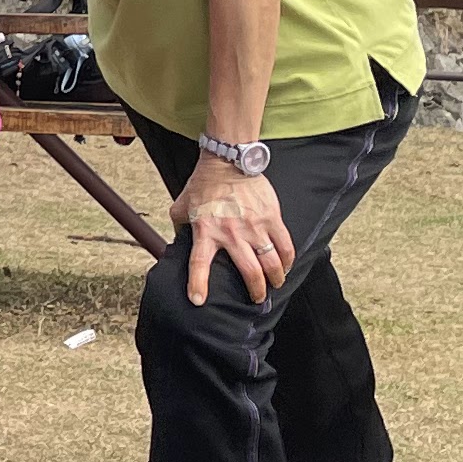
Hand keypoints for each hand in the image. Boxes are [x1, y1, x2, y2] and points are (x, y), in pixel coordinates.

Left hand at [180, 160, 293, 305]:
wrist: (227, 161)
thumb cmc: (203, 184)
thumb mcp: (182, 205)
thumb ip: (179, 226)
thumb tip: (174, 242)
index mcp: (206, 230)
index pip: (199, 263)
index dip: (198, 284)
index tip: (198, 300)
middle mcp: (231, 232)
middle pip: (249, 272)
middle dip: (256, 291)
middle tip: (258, 299)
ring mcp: (254, 226)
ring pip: (271, 262)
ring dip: (275, 278)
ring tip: (275, 284)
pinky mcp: (271, 217)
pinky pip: (285, 245)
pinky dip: (288, 259)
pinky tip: (286, 265)